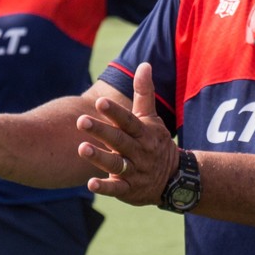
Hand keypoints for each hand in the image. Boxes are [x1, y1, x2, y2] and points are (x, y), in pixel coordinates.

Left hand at [77, 62, 179, 206]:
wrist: (173, 178)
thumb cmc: (155, 142)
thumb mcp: (151, 118)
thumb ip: (144, 92)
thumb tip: (144, 64)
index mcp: (143, 132)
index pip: (129, 120)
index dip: (115, 112)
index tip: (100, 102)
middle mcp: (139, 151)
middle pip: (120, 140)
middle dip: (101, 131)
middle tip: (81, 121)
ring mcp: (135, 171)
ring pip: (117, 164)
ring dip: (100, 157)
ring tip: (82, 149)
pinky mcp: (130, 189)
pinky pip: (118, 189)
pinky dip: (105, 188)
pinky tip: (91, 184)